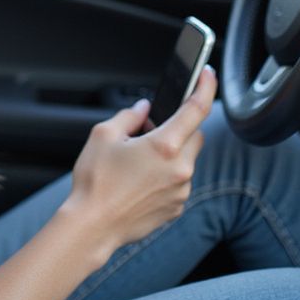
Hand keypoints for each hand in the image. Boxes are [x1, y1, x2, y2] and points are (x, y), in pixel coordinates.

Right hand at [62, 67, 216, 269]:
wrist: (92, 226)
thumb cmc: (95, 181)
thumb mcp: (103, 135)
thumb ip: (129, 116)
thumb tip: (144, 109)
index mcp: (164, 146)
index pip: (196, 109)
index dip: (205, 87)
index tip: (207, 73)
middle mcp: (180, 169)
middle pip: (194, 135)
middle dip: (179, 127)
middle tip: (150, 129)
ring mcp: (181, 191)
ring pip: (186, 160)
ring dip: (171, 152)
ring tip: (138, 159)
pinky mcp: (176, 207)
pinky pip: (179, 181)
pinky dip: (167, 174)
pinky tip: (140, 179)